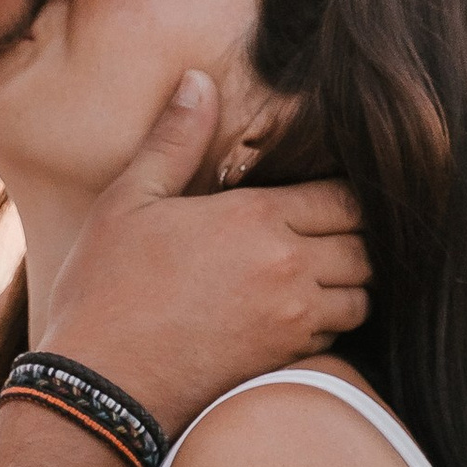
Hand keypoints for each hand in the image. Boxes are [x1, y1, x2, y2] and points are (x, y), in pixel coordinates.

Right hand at [42, 74, 369, 433]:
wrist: (100, 386)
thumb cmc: (106, 289)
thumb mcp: (128, 202)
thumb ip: (174, 141)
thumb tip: (199, 80)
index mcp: (257, 217)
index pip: (345, 197)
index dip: (341, 194)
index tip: (320, 197)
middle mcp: (288, 267)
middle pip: (365, 246)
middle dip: (353, 238)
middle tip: (322, 236)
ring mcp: (292, 320)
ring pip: (362, 296)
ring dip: (348, 284)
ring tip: (315, 277)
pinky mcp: (285, 362)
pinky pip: (338, 337)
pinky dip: (330, 325)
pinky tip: (296, 317)